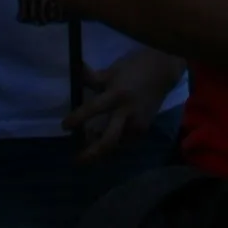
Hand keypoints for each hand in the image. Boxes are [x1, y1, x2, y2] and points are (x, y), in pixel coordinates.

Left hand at [66, 45, 181, 161]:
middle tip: (77, 160)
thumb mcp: (113, 70)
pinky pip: (124, 141)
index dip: (77, 118)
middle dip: (92, 154)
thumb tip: (74, 71)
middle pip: (108, 141)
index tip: (64, 126)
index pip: (93, 109)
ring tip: (89, 147)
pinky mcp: (143, 130)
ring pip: (116, 145)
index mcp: (117, 94)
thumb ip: (93, 78)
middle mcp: (126, 113)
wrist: (163, 71)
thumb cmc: (135, 67)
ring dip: (101, 149)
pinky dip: (113, 142)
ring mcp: (137, 124)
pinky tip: (105, 139)